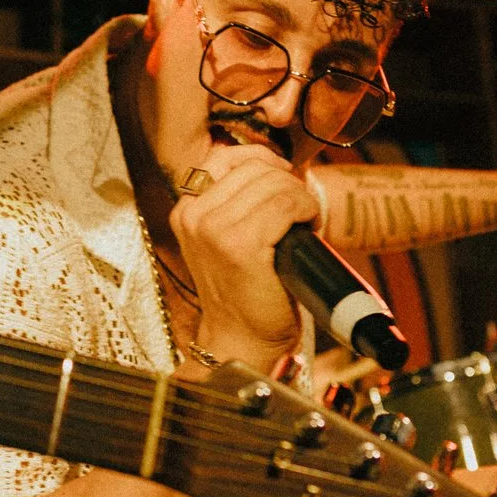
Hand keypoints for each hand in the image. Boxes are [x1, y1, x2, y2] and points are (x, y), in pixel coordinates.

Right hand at [169, 144, 318, 370]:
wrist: (241, 339)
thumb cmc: (244, 290)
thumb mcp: (224, 239)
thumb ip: (234, 202)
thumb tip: (272, 165)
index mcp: (186, 211)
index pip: (224, 157)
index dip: (261, 159)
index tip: (283, 176)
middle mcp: (194, 216)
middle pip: (254, 168)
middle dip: (286, 182)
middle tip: (299, 210)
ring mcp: (214, 230)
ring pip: (274, 184)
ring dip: (300, 198)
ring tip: (304, 222)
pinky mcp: (240, 246)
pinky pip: (286, 205)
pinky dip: (306, 210)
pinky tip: (309, 227)